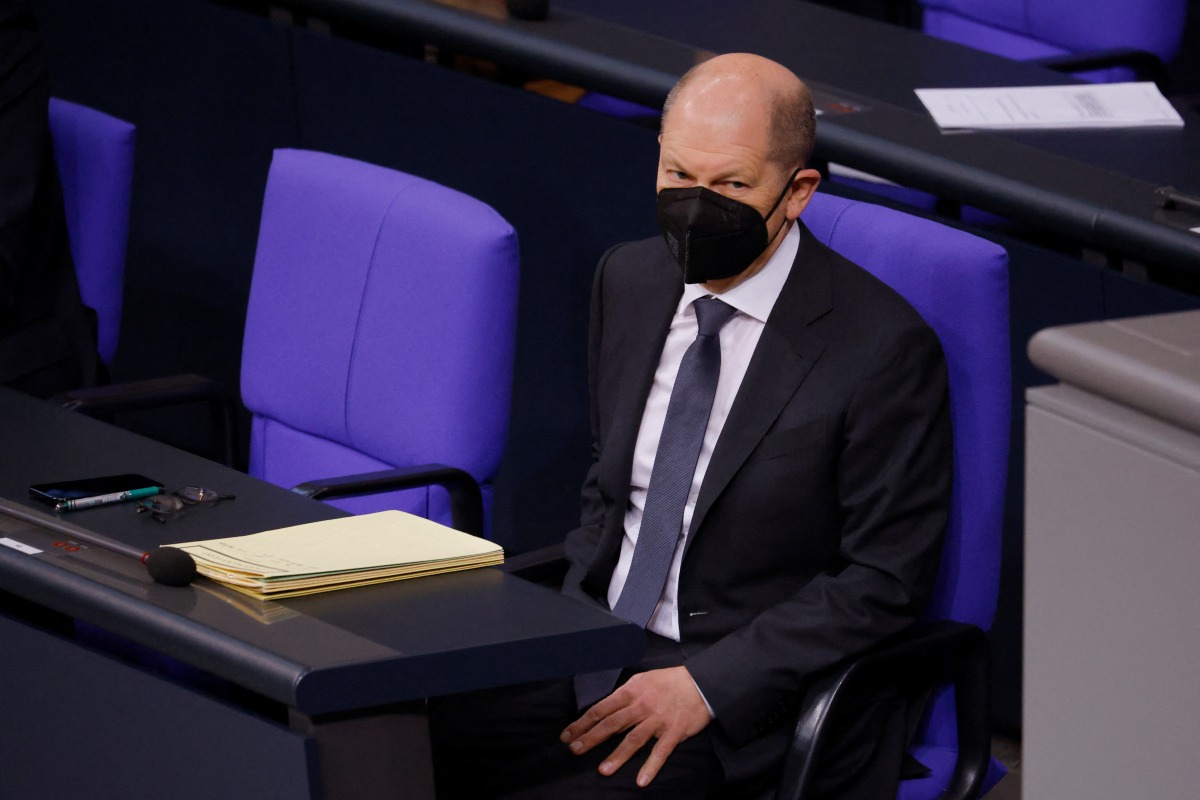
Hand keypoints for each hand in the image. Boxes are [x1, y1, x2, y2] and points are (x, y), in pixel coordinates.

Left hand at [560, 666, 712, 786]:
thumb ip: (624, 694)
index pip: (601, 709)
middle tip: (574, 750)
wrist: (701, 682)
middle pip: (612, 724)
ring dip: (617, 756)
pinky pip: (660, 752)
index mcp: (631, 692)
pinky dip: (651, 766)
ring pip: (633, 739)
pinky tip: (641, 781)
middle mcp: (642, 705)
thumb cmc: (669, 682)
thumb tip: (605, 709)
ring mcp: (657, 720)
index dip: (583, 723)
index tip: (567, 735)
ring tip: (603, 770)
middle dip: (591, 738)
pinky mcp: (674, 732)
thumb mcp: (643, 680)